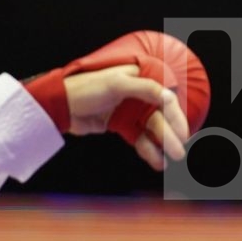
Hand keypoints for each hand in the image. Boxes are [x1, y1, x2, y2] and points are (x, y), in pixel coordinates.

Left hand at [62, 65, 189, 170]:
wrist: (58, 105)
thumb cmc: (85, 88)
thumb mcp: (116, 84)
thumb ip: (145, 89)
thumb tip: (169, 97)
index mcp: (140, 79)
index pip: (165, 99)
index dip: (176, 116)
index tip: (183, 133)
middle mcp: (138, 95)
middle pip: (160, 117)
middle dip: (170, 136)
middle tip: (178, 153)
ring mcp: (129, 111)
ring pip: (152, 131)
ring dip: (161, 146)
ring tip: (168, 161)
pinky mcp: (121, 125)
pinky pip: (140, 139)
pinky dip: (148, 150)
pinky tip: (156, 161)